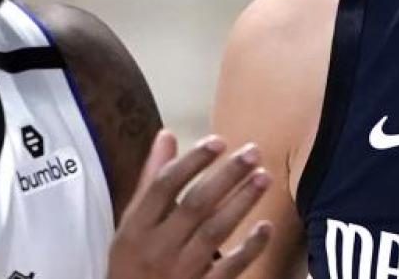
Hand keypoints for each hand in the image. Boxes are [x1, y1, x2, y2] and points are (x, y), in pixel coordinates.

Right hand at [108, 130, 272, 278]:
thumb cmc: (133, 261)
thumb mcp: (132, 223)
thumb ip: (151, 180)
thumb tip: (166, 135)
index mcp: (136, 227)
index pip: (164, 186)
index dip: (192, 161)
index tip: (218, 140)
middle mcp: (157, 248)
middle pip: (195, 205)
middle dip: (226, 176)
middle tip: (254, 152)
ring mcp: (180, 272)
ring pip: (214, 232)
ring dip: (241, 202)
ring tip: (264, 176)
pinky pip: (228, 269)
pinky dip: (248, 249)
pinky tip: (265, 226)